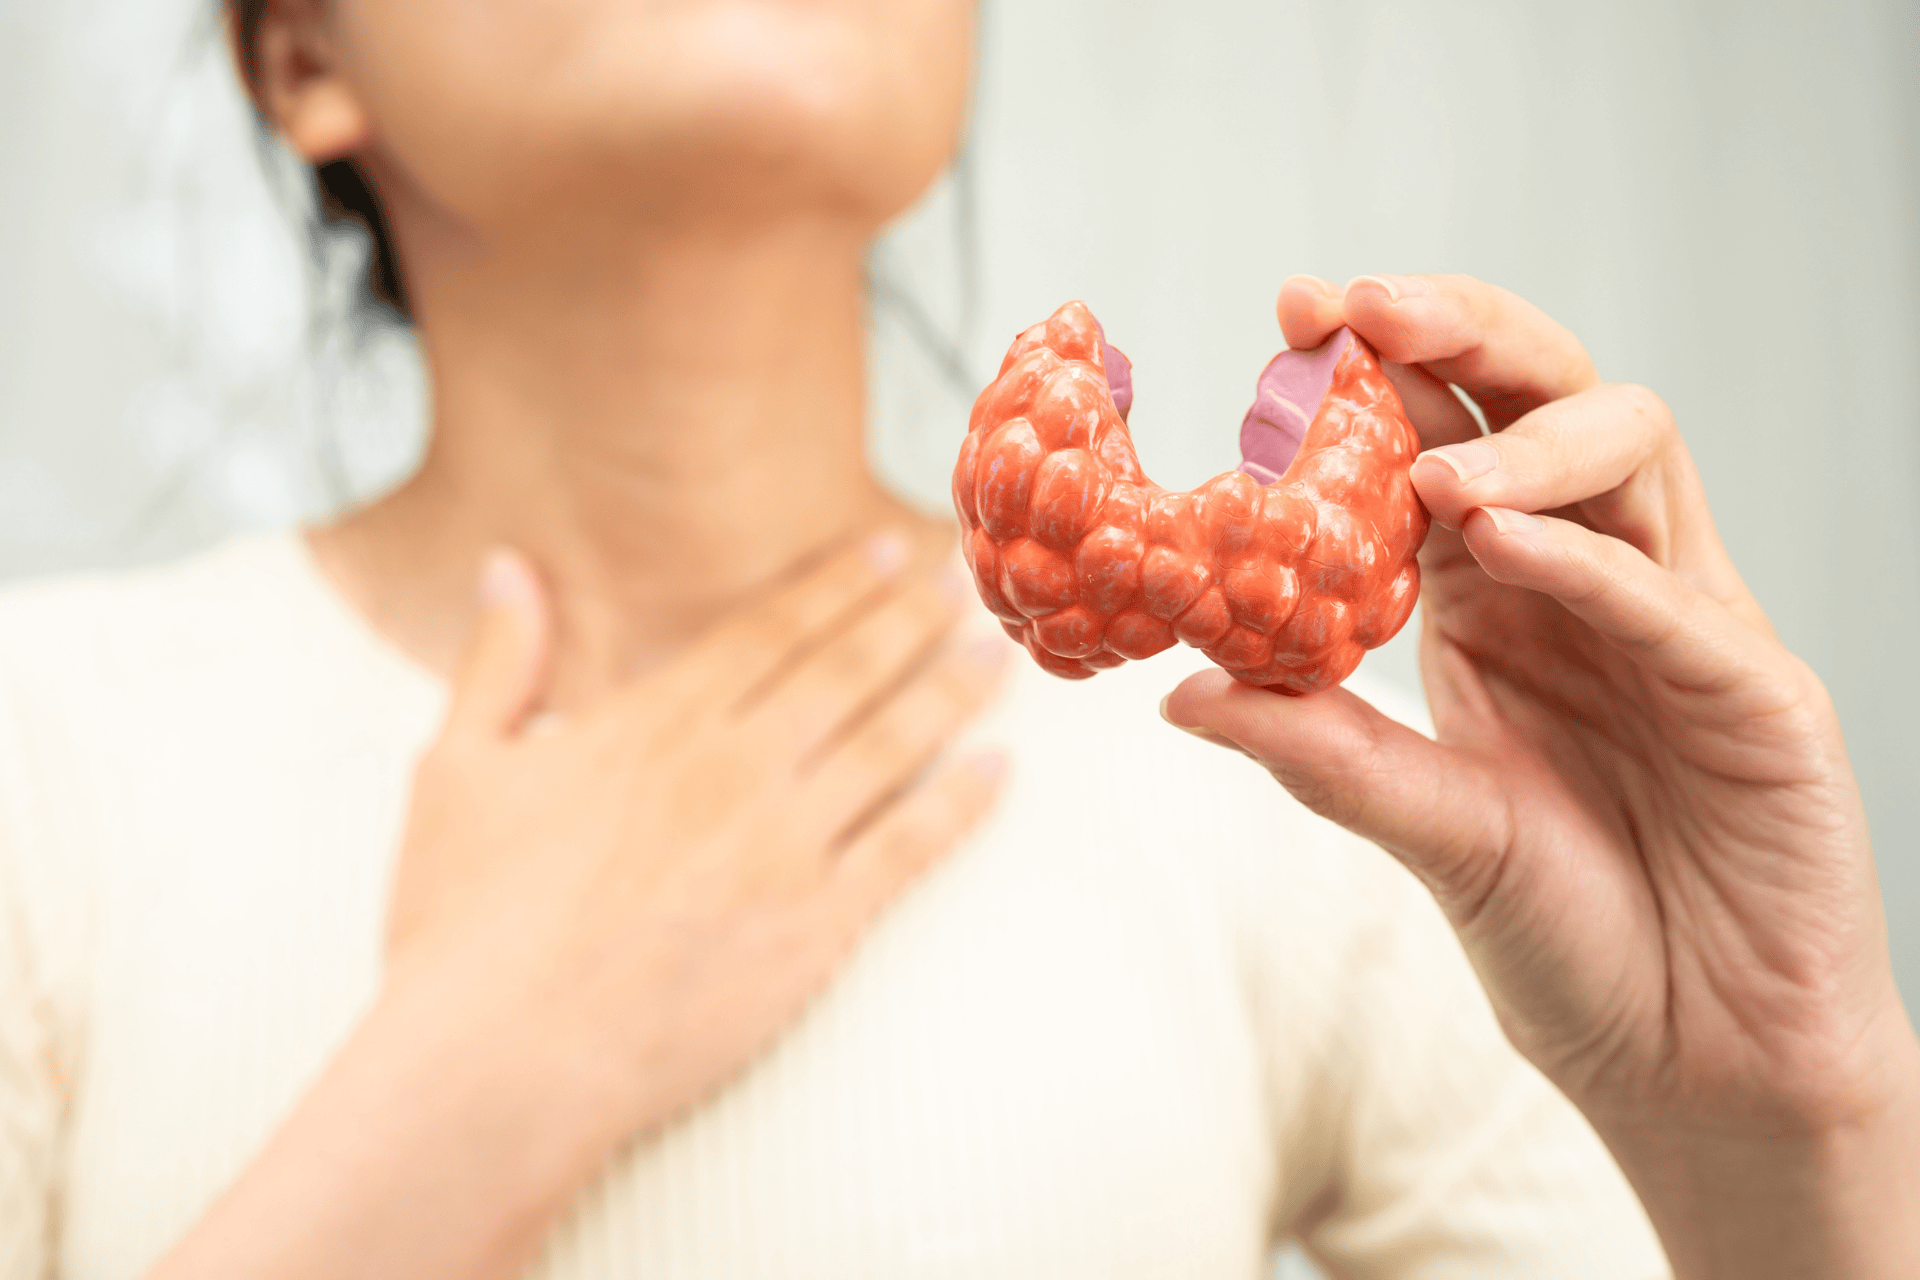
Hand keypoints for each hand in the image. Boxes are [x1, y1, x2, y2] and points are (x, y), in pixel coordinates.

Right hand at [390, 530, 1005, 1154]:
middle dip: (913, 618)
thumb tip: (506, 566)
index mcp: (657, 723)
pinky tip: (998, 770)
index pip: (770, 630)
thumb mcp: (454, 768)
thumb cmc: (464, 923)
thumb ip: (496, 660)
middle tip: (965, 583)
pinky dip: (962, 805)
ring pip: (893, 745)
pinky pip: (910, 850)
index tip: (884, 552)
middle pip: (848, 670)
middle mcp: (736, 768)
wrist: (500, 1060)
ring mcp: (785, 848)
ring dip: (953, 692)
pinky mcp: (817, 929)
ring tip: (999, 656)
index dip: (835, 584)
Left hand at [1163, 273, 1919, 1277]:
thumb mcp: (1427, 828)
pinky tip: (1503, 541)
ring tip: (1428, 470)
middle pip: (1549, 399)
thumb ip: (1322, 752)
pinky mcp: (1758, 694)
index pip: (1448, 440)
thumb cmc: (1572, 937)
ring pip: (1635, 455)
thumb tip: (1179, 691)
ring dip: (1527, 440)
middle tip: (1357, 308)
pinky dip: (1590, 563)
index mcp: (1502, 598)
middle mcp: (1592, 583)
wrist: (1695, 1061)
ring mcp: (1685, 625)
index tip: (1288, 317)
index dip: (1377, 372)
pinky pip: (1677, 600)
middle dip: (1461, 337)